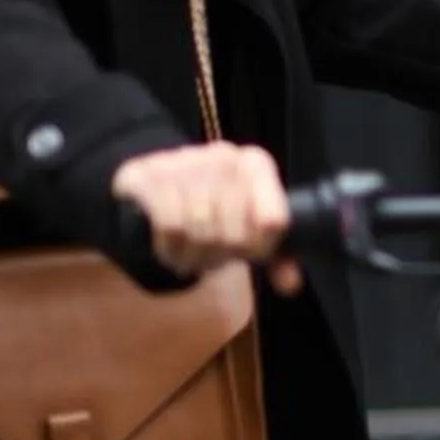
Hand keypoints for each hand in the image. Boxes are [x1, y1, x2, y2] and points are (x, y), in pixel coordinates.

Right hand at [111, 144, 298, 292]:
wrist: (153, 185)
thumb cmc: (209, 210)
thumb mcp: (244, 228)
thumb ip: (275, 256)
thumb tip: (290, 283)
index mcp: (256, 165)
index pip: (273, 221)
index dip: (257, 248)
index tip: (244, 251)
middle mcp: (224, 157)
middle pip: (234, 232)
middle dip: (219, 256)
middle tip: (208, 256)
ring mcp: (185, 161)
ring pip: (201, 229)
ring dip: (192, 255)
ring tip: (187, 252)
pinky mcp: (149, 174)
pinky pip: (170, 225)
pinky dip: (169, 246)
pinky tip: (168, 244)